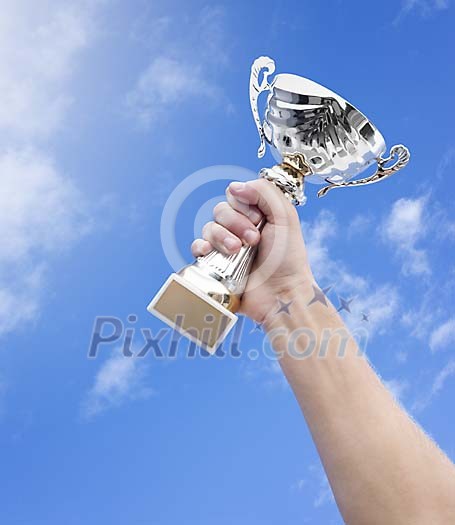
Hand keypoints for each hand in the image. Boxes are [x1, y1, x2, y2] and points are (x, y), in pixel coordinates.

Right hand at [191, 179, 312, 323]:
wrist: (281, 294)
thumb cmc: (288, 260)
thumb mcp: (285, 217)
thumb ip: (264, 192)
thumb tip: (234, 187)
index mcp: (255, 216)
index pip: (235, 196)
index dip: (244, 206)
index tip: (259, 221)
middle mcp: (239, 229)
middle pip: (220, 211)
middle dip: (235, 223)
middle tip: (253, 240)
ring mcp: (225, 247)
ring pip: (208, 228)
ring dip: (222, 237)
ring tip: (237, 251)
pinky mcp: (214, 265)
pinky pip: (197, 248)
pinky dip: (201, 247)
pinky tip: (210, 253)